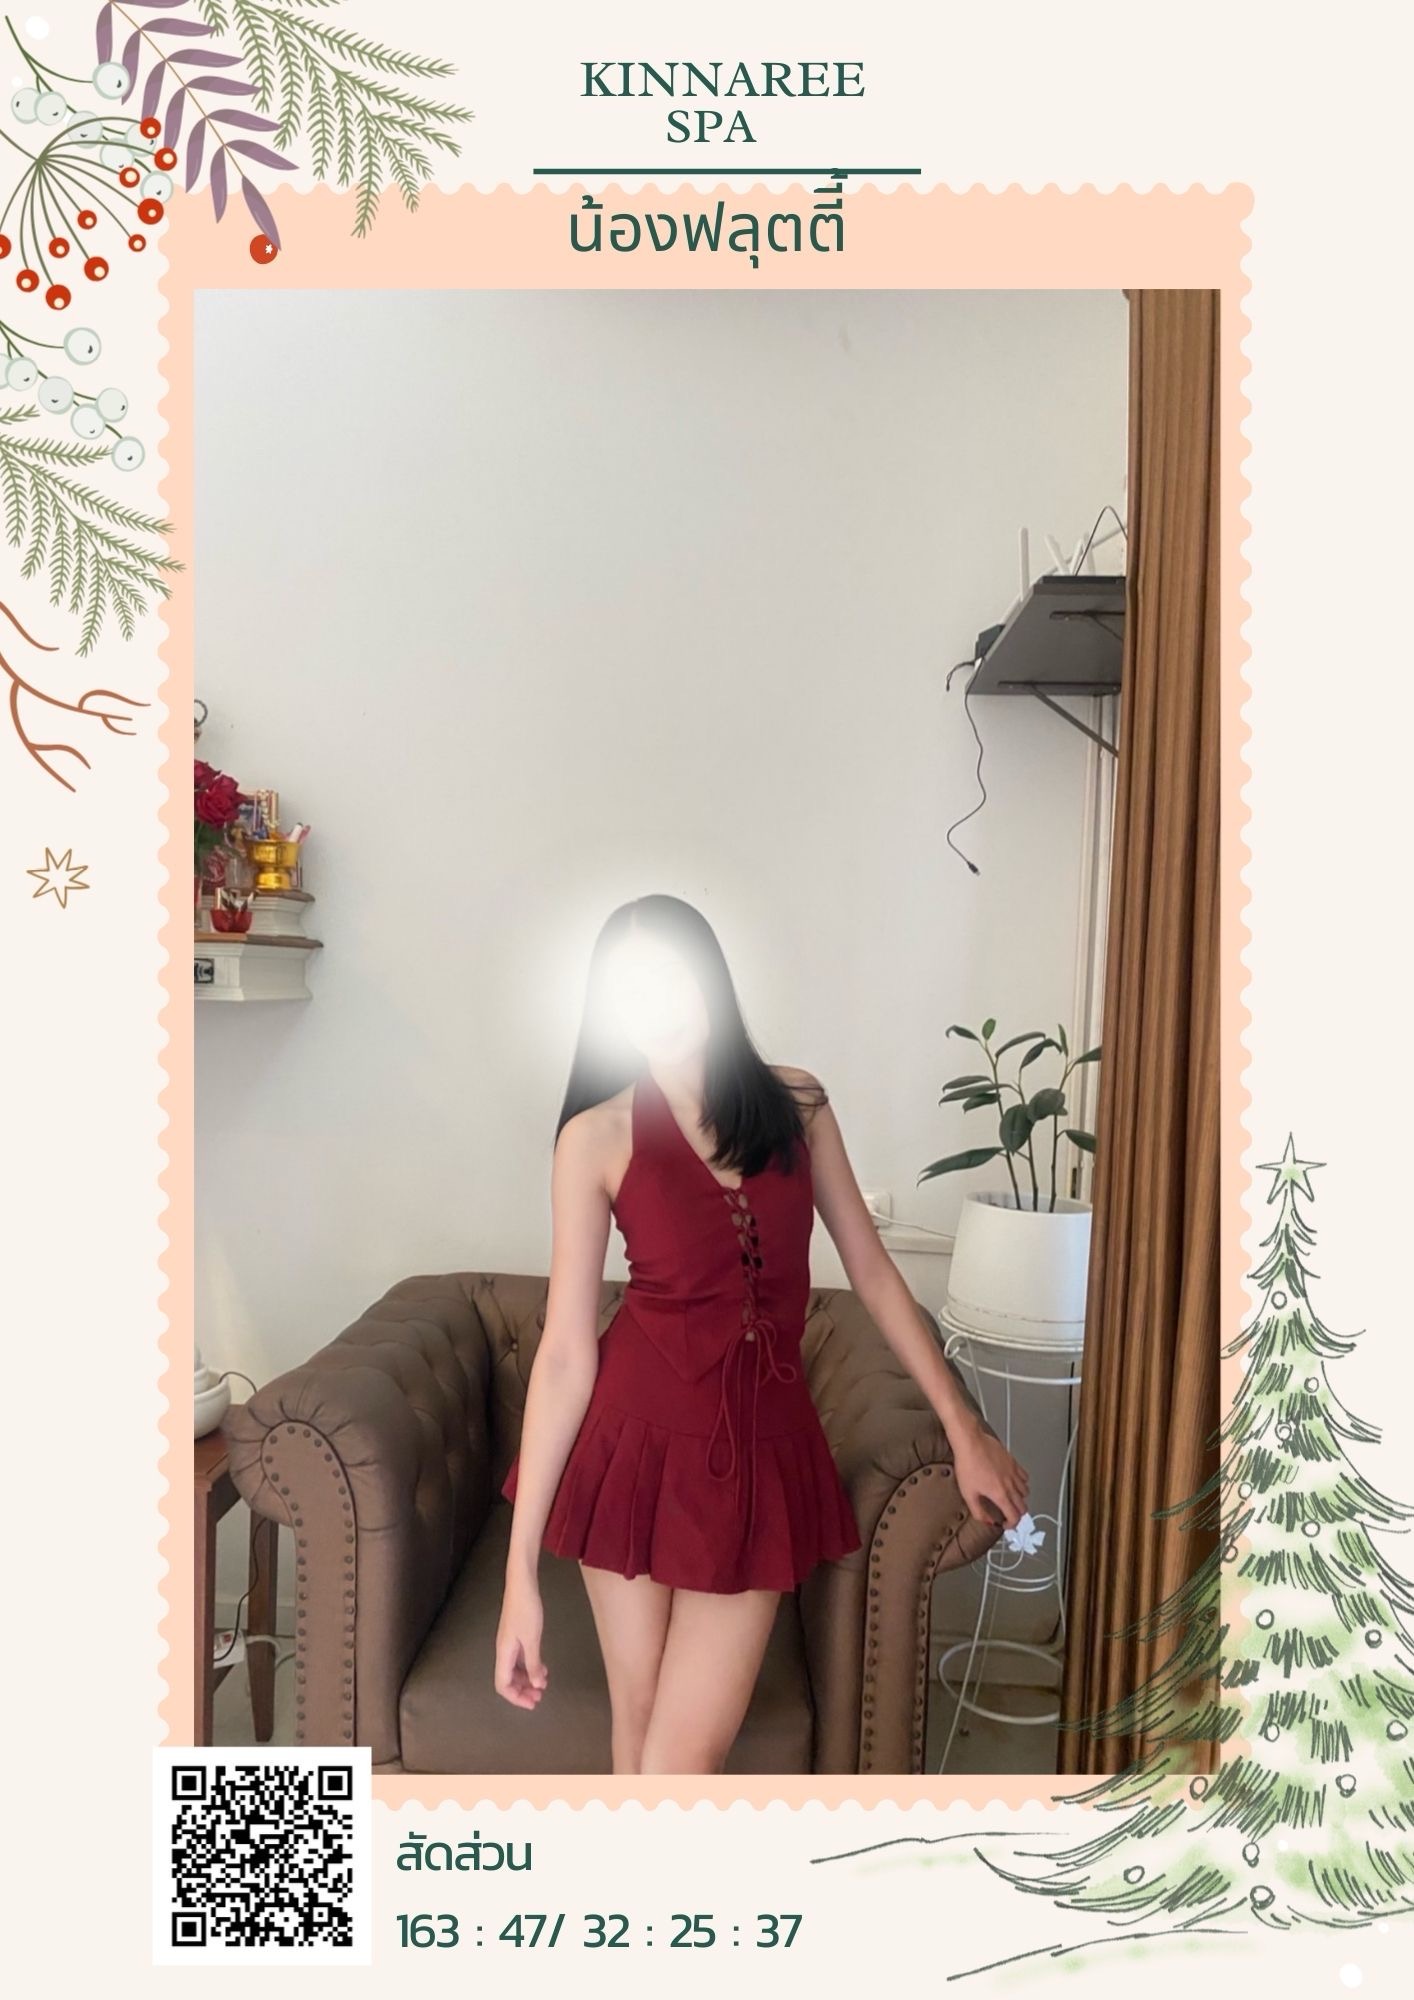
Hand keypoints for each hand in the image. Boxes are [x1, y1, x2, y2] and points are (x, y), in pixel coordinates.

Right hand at [494, 1573, 547, 1709]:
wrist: (522, 1584)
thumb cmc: (526, 1610)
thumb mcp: (532, 1639)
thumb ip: (533, 1663)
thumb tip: (537, 1685)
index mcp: (504, 1653)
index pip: (503, 1685)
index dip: (516, 1697)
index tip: (532, 1703)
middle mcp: (504, 1651)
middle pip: (508, 1679)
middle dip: (523, 1690)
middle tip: (540, 1697)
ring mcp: (510, 1643)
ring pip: (515, 1669)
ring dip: (527, 1679)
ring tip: (543, 1684)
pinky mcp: (516, 1635)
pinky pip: (521, 1658)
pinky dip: (530, 1666)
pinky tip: (543, 1667)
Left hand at [951, 1424, 1029, 1530]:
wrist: (970, 1442)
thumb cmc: (967, 1463)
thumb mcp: (968, 1493)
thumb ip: (978, 1511)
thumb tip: (987, 1521)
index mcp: (1000, 1495)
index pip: (1015, 1517)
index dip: (1011, 1525)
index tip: (1005, 1524)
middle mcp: (1010, 1485)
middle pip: (1023, 1507)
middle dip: (1016, 1514)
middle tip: (1008, 1514)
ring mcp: (1013, 1473)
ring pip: (1026, 1492)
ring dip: (1020, 1499)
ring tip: (1010, 1499)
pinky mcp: (1013, 1462)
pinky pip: (1025, 1476)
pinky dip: (1022, 1483)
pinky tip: (1013, 1482)